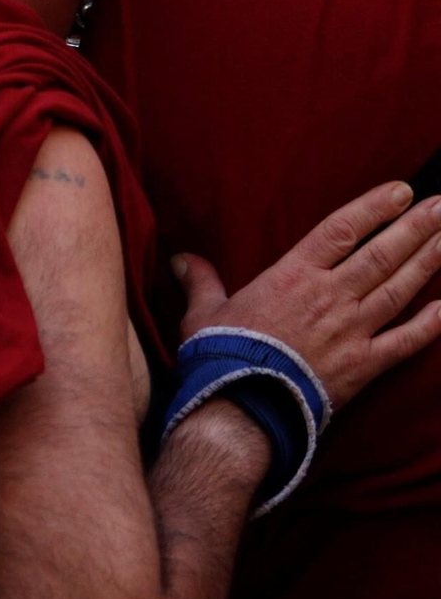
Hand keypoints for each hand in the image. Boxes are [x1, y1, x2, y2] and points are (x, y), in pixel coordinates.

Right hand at [176, 182, 440, 407]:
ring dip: (428, 262)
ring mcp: (352, 330)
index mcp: (292, 277)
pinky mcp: (364, 365)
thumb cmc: (220, 356)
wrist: (242, 407)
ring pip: (399, 289)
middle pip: (381, 254)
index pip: (341, 230)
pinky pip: (407, 341)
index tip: (401, 191)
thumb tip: (182, 259)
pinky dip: (432, 324)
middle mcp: (330, 297)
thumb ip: (200, 282)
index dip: (373, 208)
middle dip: (416, 227)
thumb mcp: (202, 313)